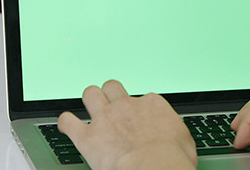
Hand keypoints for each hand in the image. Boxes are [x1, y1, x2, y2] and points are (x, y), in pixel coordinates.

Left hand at [58, 80, 196, 169]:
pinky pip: (68, 122)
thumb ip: (173, 132)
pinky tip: (66, 125)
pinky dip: (65, 123)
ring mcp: (106, 118)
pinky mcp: (87, 136)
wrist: (153, 168)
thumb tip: (175, 140)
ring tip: (89, 106)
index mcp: (152, 105)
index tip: (140, 118)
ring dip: (89, 99)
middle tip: (111, 102)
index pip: (143, 98)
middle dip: (110, 93)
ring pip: (90, 94)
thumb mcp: (184, 140)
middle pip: (113, 87)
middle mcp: (127, 106)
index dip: (140, 109)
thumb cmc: (171, 159)